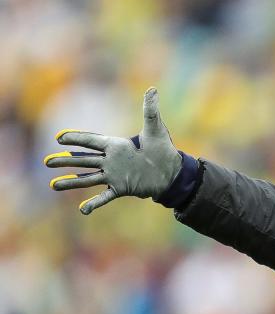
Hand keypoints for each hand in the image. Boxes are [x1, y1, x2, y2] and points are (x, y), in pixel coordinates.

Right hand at [45, 87, 182, 214]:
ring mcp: (114, 176)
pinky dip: (93, 204)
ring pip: (87, 178)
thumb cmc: (164, 150)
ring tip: (53, 185)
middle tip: (47, 162)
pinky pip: (104, 197)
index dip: (76, 139)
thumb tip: (152, 89)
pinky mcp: (121, 188)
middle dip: (65, 161)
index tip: (59, 138)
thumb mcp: (156, 129)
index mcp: (116, 145)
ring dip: (71, 182)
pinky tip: (82, 210)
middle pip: (83, 160)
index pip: (91, 141)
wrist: (173, 174)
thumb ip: (150, 110)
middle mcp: (111, 160)